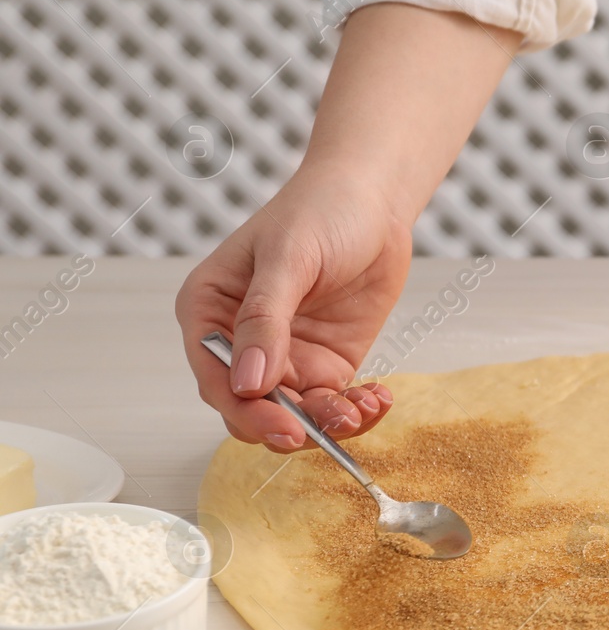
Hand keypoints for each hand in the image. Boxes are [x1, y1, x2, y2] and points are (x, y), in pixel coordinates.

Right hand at [176, 174, 407, 449]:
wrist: (374, 200)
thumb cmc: (320, 210)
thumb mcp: (289, 257)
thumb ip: (265, 318)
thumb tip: (248, 381)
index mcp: (209, 311)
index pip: (215, 378)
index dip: (245, 409)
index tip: (283, 426)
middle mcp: (241, 342)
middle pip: (251, 407)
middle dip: (287, 425)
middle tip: (327, 429)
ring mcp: (286, 356)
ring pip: (295, 414)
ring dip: (328, 422)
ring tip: (364, 408)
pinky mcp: (327, 363)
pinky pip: (333, 403)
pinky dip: (355, 411)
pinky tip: (377, 399)